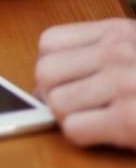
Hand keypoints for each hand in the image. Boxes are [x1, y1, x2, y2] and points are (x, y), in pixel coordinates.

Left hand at [36, 18, 135, 149]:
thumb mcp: (134, 51)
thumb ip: (95, 55)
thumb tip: (41, 85)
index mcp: (118, 31)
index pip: (49, 42)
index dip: (50, 68)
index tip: (65, 82)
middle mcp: (118, 51)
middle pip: (44, 72)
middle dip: (53, 95)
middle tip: (79, 107)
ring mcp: (124, 84)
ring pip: (55, 102)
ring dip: (69, 118)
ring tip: (98, 119)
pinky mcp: (130, 119)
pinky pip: (74, 128)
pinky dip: (85, 136)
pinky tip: (109, 132)